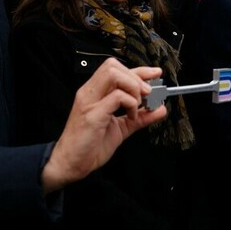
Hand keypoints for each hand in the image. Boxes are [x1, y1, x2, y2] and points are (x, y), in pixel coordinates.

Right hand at [41, 58, 167, 193]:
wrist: (71, 163)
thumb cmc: (91, 146)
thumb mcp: (121, 128)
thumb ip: (140, 117)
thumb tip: (160, 109)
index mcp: (94, 93)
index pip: (116, 69)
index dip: (139, 69)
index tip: (155, 74)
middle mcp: (89, 92)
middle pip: (113, 65)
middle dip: (136, 76)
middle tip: (147, 94)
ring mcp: (89, 101)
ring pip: (113, 74)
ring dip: (133, 86)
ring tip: (138, 104)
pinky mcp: (92, 114)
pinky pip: (116, 96)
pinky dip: (131, 104)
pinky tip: (131, 116)